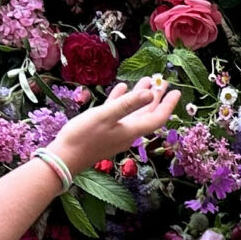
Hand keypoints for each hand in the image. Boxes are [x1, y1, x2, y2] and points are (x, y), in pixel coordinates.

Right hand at [54, 76, 179, 172]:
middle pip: (147, 113)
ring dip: (140, 97)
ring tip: (146, 81)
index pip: (157, 117)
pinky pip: (117, 113)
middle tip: (164, 82)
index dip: (168, 105)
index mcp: (131, 130)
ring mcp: (115, 132)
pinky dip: (122, 100)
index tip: (176, 92)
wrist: (64, 158)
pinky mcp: (104, 130)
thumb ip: (128, 104)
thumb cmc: (83, 136)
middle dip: (157, 97)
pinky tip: (121, 88)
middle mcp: (127, 132)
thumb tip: (151, 94)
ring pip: (133, 112)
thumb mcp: (105, 116)